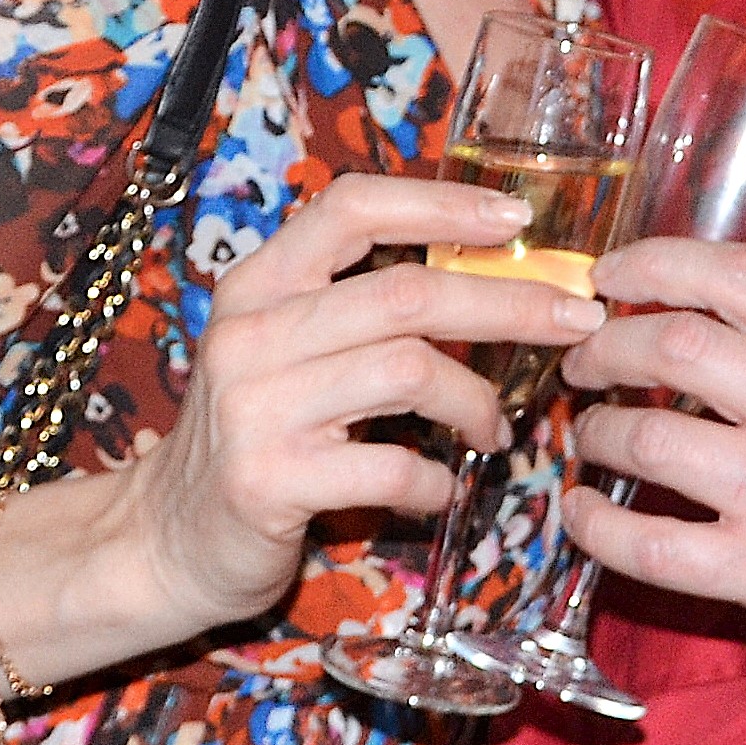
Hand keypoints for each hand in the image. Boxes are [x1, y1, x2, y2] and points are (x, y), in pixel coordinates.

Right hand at [115, 173, 605, 634]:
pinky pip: (391, 464)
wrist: (167, 540)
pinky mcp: (268, 482)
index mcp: (257, 285)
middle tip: (578, 323)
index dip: (441, 204)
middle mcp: (250, 334)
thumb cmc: (257, 437)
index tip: (517, 217)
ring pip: (409, 370)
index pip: (352, 208)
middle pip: (406, 293)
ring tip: (494, 429)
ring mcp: (255, 408)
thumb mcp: (286, 351)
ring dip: (477, 401)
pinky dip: (436, 478)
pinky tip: (440, 487)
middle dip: (511, 303)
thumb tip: (493, 274)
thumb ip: (358, 308)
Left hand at [556, 237, 745, 675]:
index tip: (611, 276)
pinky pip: (645, 542)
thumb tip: (698, 313)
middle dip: (606, 346)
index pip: (736, 275)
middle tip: (586, 361)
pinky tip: (583, 513)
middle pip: (674, 344)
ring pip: (647, 437)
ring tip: (594, 436)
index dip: (654, 263)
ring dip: (600, 432)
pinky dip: (594, 525)